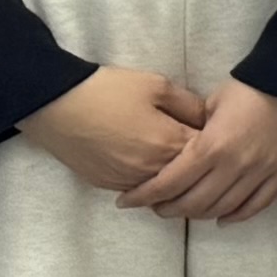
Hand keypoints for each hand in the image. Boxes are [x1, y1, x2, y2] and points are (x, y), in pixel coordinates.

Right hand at [14, 65, 208, 200]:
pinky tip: (154, 169)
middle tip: (208, 157)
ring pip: (164, 190)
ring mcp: (127, 181)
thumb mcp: (157, 86)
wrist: (55, 105)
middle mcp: (150, 169)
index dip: (217, 145)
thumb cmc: (108, 90)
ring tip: (183, 165)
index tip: (221, 137)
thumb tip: (210, 120)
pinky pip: (139, 191)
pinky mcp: (106, 185)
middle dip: (200, 168)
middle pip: (189, 178)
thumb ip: (190, 105)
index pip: (208, 154)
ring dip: (176, 180)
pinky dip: (150, 183)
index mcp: (168, 143)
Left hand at [127, 75, 276, 221]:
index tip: (125, 201)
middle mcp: (234, 166)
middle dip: (167, 209)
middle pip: (192, 203)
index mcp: (211, 147)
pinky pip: (256, 206)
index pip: (168, 183)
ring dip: (198, 214)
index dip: (143, 196)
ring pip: (222, 209)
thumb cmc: (249, 87)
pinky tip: (221, 217)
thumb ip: (191, 132)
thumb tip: (175, 151)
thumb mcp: (210, 103)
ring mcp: (261, 173)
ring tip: (184, 209)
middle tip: (155, 206)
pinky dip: (236, 216)